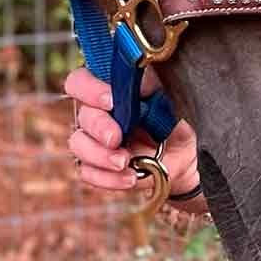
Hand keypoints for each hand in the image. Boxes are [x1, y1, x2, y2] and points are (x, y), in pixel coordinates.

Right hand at [63, 65, 200, 202]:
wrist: (181, 155)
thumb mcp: (170, 101)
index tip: (111, 101)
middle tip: (115, 138)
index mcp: (108, 89)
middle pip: (82, 115)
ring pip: (78, 145)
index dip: (89, 89)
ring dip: (100, 155)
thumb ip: (155, 87)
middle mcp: (95, 113)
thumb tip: (142, 82)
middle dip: (98, 127)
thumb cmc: (171, 120)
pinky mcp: (95, 166)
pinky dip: (108, 178)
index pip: (80, 81)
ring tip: (125, 162)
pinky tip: (129, 177)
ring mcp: (92, 141)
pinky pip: (88, 173)